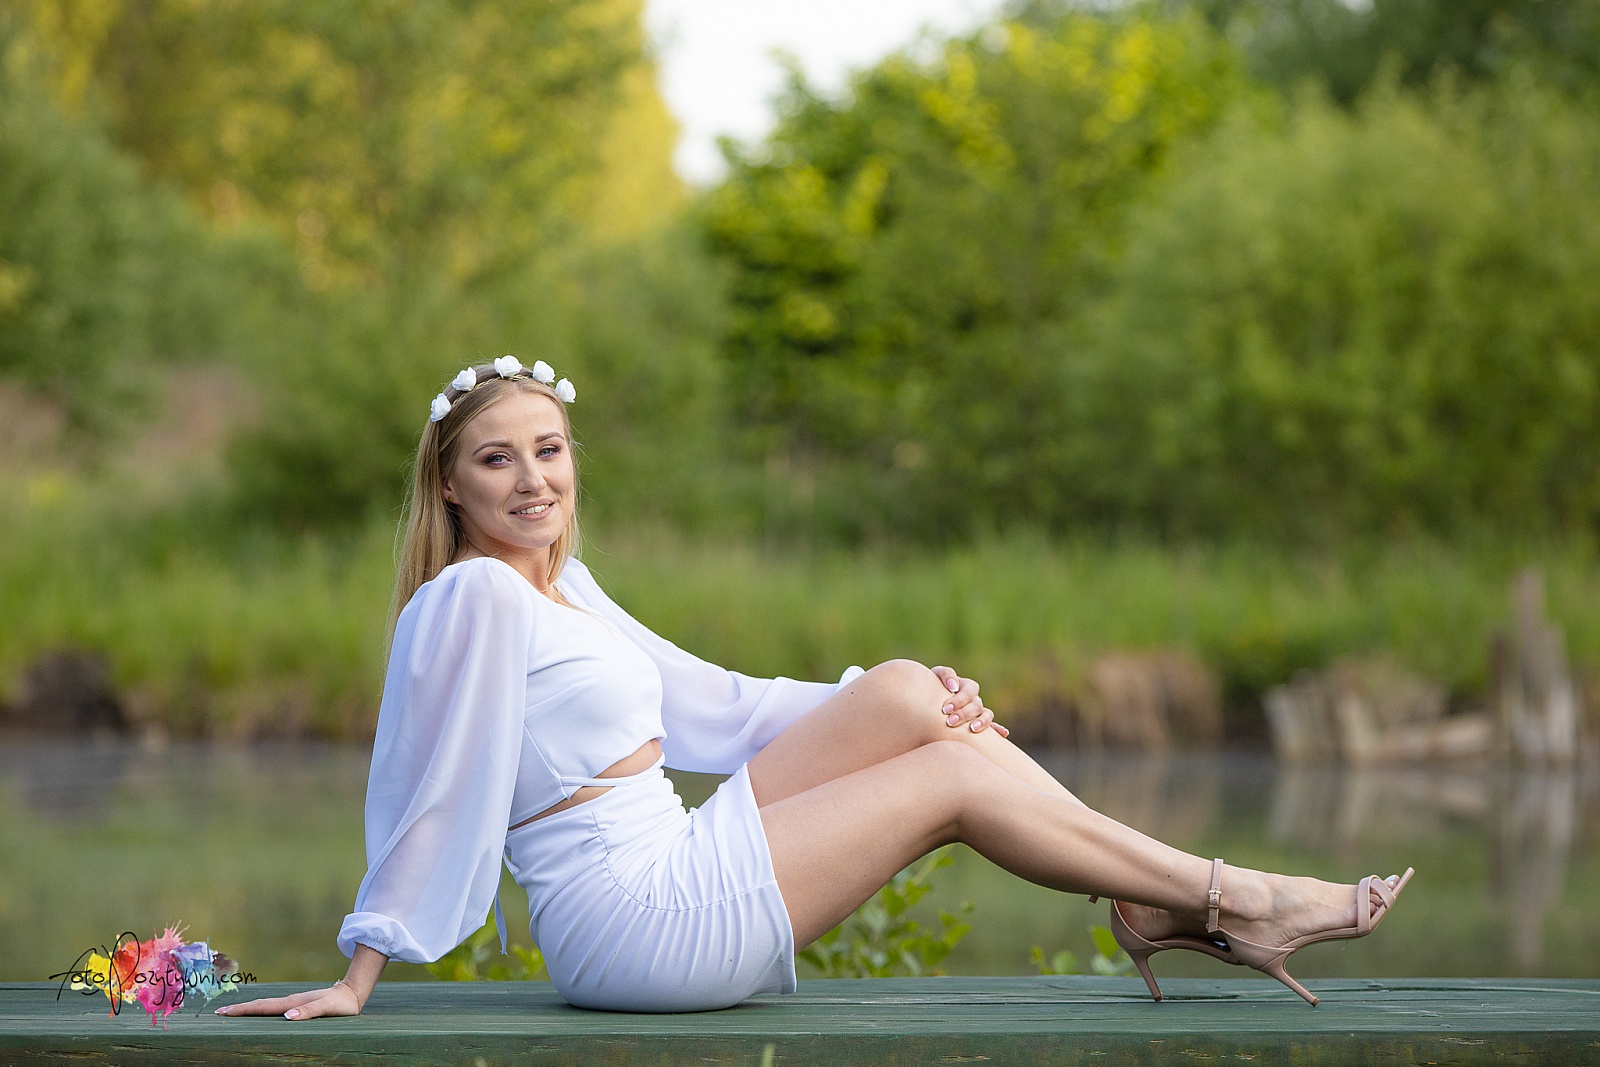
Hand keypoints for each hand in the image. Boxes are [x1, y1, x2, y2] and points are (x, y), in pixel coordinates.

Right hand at [215, 979, 361, 1020]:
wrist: (352, 993)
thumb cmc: (341, 1004)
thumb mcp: (327, 1008)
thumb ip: (309, 1012)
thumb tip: (287, 1016)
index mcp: (292, 1003)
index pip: (262, 1008)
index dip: (243, 1010)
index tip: (224, 1012)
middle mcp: (289, 1001)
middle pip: (259, 1006)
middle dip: (239, 1009)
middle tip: (218, 1012)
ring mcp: (293, 1002)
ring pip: (265, 1006)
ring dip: (247, 1009)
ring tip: (231, 1013)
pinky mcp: (298, 1005)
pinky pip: (273, 1008)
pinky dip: (260, 1011)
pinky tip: (258, 1014)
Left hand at [930, 665, 1006, 736]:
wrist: (928, 699)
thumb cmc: (932, 686)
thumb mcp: (936, 674)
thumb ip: (946, 674)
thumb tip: (954, 687)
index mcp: (966, 686)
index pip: (970, 691)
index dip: (959, 700)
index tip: (945, 709)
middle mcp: (974, 699)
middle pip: (976, 705)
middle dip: (964, 714)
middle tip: (950, 722)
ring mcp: (978, 712)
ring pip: (986, 715)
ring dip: (982, 722)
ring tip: (972, 729)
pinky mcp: (977, 724)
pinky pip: (992, 727)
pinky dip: (998, 729)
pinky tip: (1003, 733)